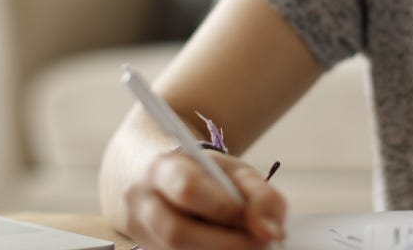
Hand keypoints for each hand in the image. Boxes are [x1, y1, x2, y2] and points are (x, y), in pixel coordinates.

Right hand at [123, 149, 285, 249]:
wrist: (171, 186)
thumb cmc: (210, 179)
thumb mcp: (238, 174)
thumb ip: (262, 197)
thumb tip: (271, 232)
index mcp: (163, 169)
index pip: (187, 190)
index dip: (225, 210)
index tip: (258, 224)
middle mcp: (143, 202)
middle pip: (176, 232)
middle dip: (226, 244)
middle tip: (262, 246)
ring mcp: (142, 233)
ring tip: (249, 248)